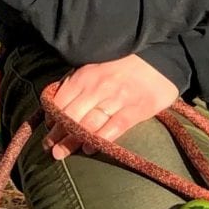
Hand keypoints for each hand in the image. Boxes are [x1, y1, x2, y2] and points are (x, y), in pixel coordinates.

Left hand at [41, 52, 180, 159]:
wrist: (160, 55)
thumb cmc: (125, 61)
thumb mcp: (97, 64)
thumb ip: (78, 81)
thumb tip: (57, 103)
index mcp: (86, 75)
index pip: (61, 101)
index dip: (52, 118)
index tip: (47, 130)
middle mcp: (98, 88)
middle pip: (71, 116)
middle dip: (58, 134)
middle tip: (50, 148)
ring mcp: (118, 99)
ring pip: (88, 125)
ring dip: (72, 141)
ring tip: (61, 153)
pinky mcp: (136, 109)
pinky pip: (113, 129)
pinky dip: (98, 140)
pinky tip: (88, 149)